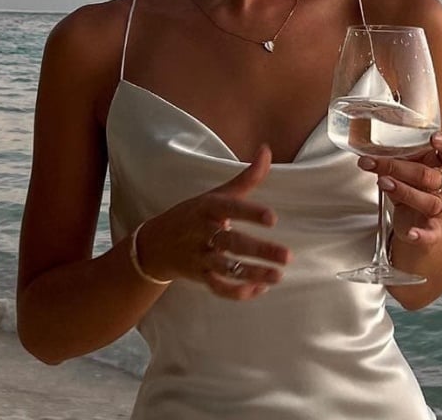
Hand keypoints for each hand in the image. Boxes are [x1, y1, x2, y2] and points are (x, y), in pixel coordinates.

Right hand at [137, 144, 291, 299]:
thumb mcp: (216, 194)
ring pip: (225, 269)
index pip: (229, 208)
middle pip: (230, 243)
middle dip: (258, 251)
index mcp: (207, 208)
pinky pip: (217, 288)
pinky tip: (260, 289)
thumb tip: (266, 149)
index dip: (249, 213)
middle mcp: (201, 232)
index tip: (272, 218)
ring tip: (278, 276)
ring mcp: (199, 256)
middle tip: (287, 256)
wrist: (154, 243)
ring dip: (252, 274)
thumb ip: (246, 177)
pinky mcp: (198, 276)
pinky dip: (237, 292)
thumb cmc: (193, 215)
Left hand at [357, 131, 441, 246]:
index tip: (433, 138)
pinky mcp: (433, 230)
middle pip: (427, 175)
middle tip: (374, 163)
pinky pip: (430, 234)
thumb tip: (362, 142)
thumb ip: (396, 157)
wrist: (427, 222)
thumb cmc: (415, 185)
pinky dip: (421, 235)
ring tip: (383, 183)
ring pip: (428, 201)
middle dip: (397, 167)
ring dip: (404, 192)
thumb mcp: (409, 168)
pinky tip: (411, 234)